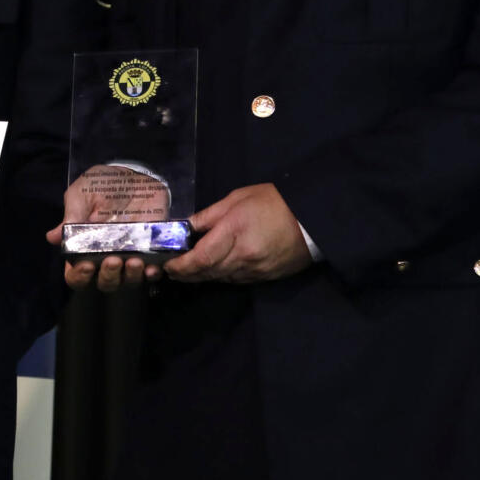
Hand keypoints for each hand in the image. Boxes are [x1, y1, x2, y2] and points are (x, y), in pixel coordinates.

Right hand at [46, 165, 167, 291]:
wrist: (132, 175)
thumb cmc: (101, 187)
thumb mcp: (82, 194)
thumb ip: (71, 215)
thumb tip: (52, 237)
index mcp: (84, 249)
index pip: (77, 275)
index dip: (80, 276)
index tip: (86, 265)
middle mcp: (106, 258)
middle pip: (105, 283)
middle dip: (108, 276)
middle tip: (112, 260)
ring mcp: (130, 257)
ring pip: (129, 281)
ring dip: (131, 276)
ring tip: (134, 261)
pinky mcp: (152, 251)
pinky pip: (153, 271)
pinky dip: (153, 272)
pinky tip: (152, 266)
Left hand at [162, 183, 312, 284]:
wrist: (311, 218)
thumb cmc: (273, 201)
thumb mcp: (237, 199)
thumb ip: (209, 215)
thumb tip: (186, 227)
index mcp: (235, 232)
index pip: (201, 258)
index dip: (181, 265)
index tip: (168, 265)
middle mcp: (244, 256)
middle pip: (208, 273)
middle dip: (187, 274)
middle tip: (173, 270)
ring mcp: (256, 270)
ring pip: (221, 279)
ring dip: (203, 276)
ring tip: (190, 270)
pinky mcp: (266, 277)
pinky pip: (237, 280)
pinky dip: (222, 276)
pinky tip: (216, 270)